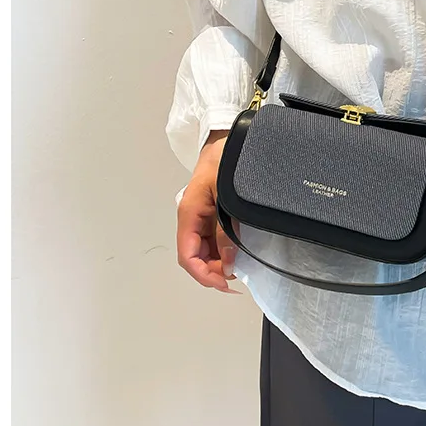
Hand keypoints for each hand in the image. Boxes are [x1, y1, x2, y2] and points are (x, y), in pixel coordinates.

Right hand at [176, 130, 240, 293]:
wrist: (225, 142)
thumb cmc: (222, 162)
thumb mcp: (226, 198)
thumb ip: (226, 231)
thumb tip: (229, 261)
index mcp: (189, 214)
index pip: (187, 255)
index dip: (203, 274)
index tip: (223, 283)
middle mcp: (192, 219)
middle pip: (195, 257)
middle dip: (212, 271)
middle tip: (235, 278)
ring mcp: (201, 218)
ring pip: (203, 251)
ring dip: (218, 263)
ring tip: (237, 268)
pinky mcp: (211, 215)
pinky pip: (212, 240)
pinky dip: (222, 252)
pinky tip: (235, 254)